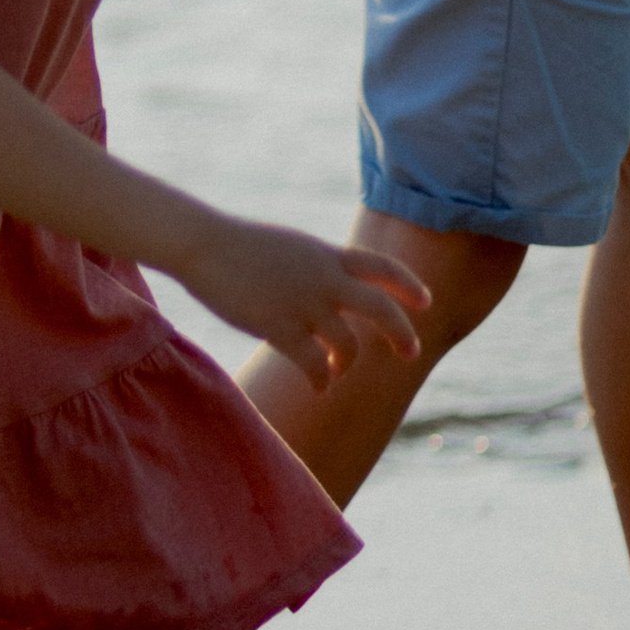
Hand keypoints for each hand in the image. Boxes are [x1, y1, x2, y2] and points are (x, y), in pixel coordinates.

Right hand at [173, 212, 427, 389]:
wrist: (203, 244)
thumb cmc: (240, 245)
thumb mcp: (292, 246)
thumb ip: (319, 265)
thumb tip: (337, 285)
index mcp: (327, 254)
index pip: (382, 266)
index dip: (409, 284)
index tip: (426, 302)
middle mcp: (323, 278)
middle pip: (380, 307)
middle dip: (401, 333)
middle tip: (411, 353)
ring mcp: (303, 303)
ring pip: (346, 343)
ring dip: (347, 363)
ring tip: (338, 371)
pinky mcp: (278, 328)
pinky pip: (313, 364)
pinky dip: (321, 379)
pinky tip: (319, 386)